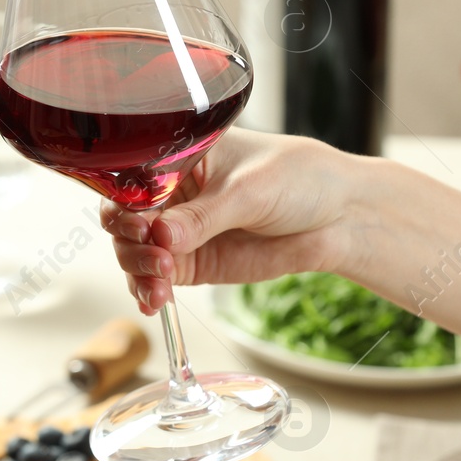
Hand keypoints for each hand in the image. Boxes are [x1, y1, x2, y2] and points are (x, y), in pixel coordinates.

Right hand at [101, 130, 364, 313]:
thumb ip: (204, 217)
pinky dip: (150, 292)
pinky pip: (157, 280)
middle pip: (124, 220)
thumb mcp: (249, 191)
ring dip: (138, 272)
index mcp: (177, 158)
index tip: (139, 225)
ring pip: (135, 253)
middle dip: (129, 243)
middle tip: (156, 259)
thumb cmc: (297, 179)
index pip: (132, 180)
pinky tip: (154, 302)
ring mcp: (179, 232)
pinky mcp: (192, 263)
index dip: (125, 204)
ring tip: (160, 286)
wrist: (336, 217)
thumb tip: (161, 237)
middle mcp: (172, 194)